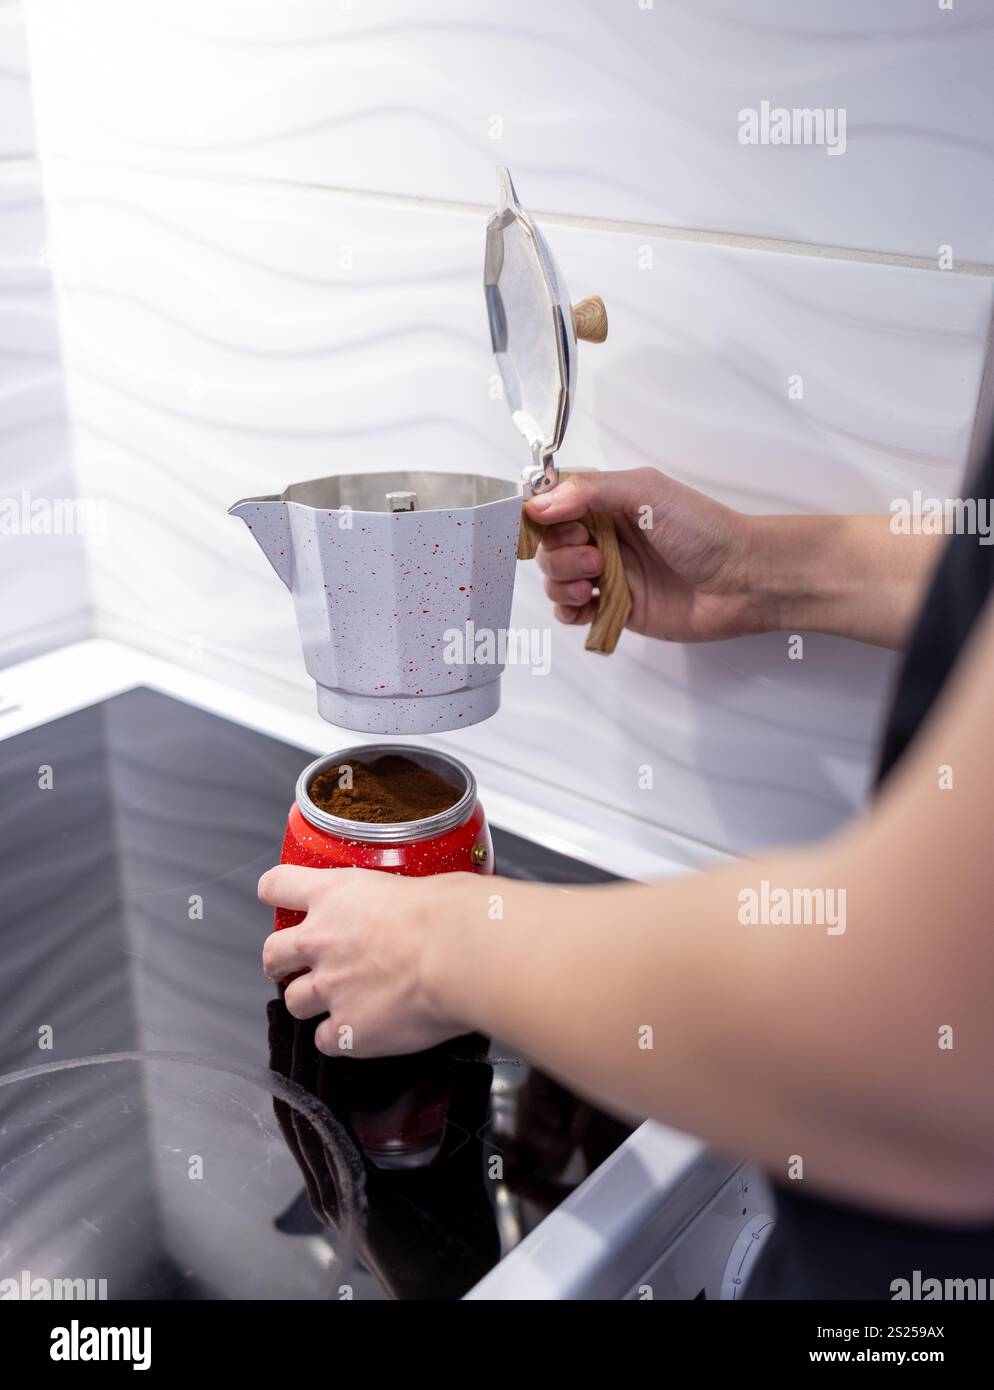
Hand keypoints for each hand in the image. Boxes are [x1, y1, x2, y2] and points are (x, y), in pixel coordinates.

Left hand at [258, 865, 471, 1056]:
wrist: (458, 954)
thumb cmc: (449, 913)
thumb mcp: (416, 882)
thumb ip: (396, 899)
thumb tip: (418, 908)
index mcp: (333, 894)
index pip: (277, 886)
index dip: (276, 894)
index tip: (283, 901)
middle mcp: (320, 940)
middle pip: (273, 953)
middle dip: (281, 962)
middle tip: (299, 966)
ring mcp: (328, 988)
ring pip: (293, 1002)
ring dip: (311, 1003)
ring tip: (340, 1003)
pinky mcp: (345, 1029)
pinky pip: (325, 1041)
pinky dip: (340, 1038)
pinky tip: (363, 1032)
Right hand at [527, 467, 764, 643]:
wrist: (742, 581)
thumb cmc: (705, 531)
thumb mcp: (647, 492)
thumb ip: (590, 492)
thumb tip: (538, 504)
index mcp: (608, 502)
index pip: (552, 504)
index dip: (541, 516)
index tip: (549, 525)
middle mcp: (604, 536)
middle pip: (548, 545)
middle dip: (558, 553)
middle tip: (595, 559)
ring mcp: (609, 574)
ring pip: (555, 579)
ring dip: (561, 582)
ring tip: (594, 583)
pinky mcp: (616, 608)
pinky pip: (572, 612)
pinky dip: (568, 611)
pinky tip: (586, 606)